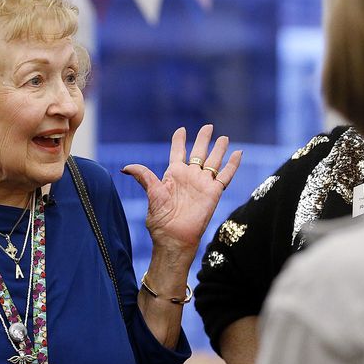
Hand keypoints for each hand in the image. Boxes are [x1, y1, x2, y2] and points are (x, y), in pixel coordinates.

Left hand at [122, 125, 241, 249]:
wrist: (174, 236)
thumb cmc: (161, 219)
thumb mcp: (152, 194)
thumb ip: (143, 176)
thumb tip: (125, 167)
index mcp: (173, 175)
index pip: (178, 152)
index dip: (179, 141)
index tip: (182, 130)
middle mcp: (189, 177)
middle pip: (199, 153)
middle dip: (203, 139)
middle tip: (208, 127)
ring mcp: (202, 184)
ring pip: (213, 161)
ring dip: (219, 149)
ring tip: (224, 137)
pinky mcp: (214, 192)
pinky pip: (226, 175)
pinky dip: (233, 164)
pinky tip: (238, 153)